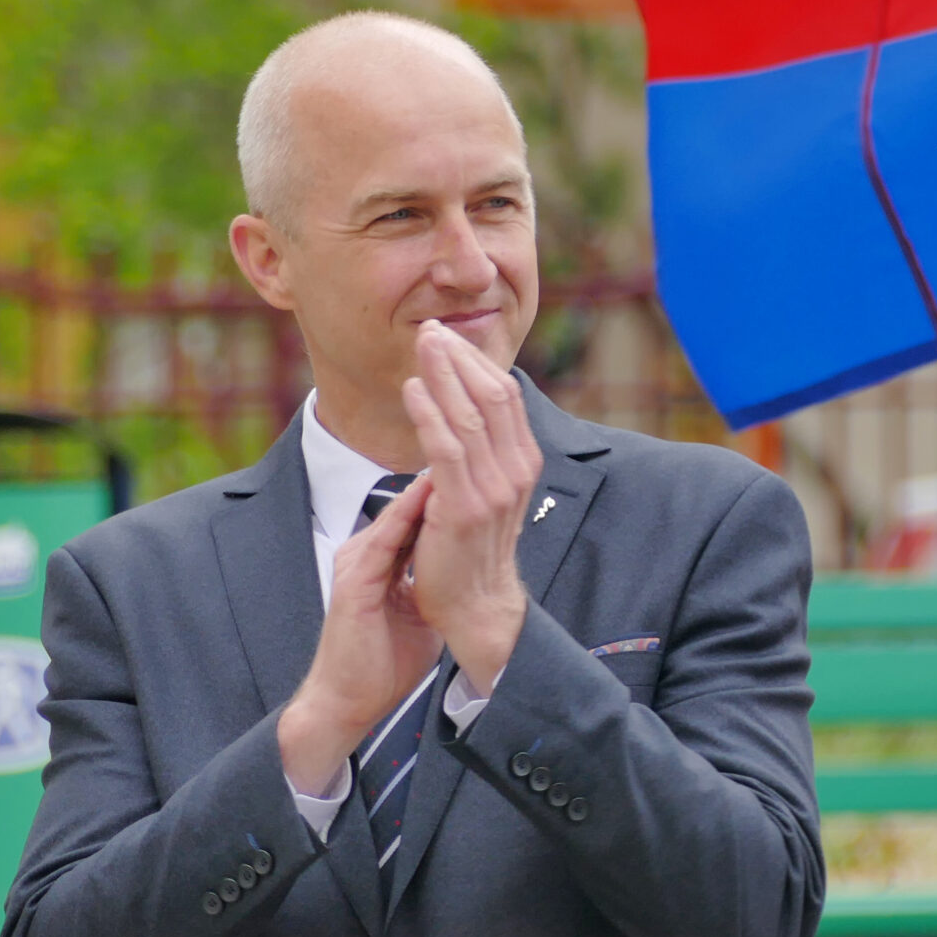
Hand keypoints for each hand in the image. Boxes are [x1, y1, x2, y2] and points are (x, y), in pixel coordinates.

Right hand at [279, 473, 440, 795]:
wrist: (347, 700)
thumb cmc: (385, 662)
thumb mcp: (419, 612)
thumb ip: (435, 583)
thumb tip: (467, 570)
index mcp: (381, 559)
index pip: (420, 514)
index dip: (451, 491)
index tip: (483, 468)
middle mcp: (366, 552)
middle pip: (409, 505)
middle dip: (441, 478)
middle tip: (472, 446)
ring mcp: (357, 563)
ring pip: (397, 514)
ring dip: (426, 486)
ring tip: (455, 454)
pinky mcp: (355, 582)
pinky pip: (384, 540)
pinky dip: (407, 516)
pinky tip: (430, 496)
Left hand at [402, 320, 542, 692]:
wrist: (477, 607)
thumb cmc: (472, 549)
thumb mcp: (489, 493)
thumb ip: (483, 454)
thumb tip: (464, 412)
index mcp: (523, 463)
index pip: (504, 395)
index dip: (476, 362)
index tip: (448, 337)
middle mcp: (515, 471)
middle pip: (491, 395)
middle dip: (459, 358)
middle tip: (431, 329)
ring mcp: (493, 490)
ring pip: (469, 415)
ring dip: (443, 374)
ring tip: (420, 345)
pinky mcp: (463, 507)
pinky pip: (446, 450)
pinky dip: (429, 415)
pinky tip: (413, 390)